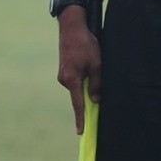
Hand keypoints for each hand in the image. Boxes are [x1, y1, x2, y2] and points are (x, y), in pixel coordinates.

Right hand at [56, 11, 101, 133]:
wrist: (71, 28)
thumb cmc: (86, 45)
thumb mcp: (97, 64)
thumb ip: (96, 83)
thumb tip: (95, 100)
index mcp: (71, 79)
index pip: (78, 104)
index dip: (81, 118)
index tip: (81, 132)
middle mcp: (64, 80)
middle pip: (80, 95)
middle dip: (90, 94)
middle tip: (97, 77)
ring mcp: (63, 75)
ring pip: (80, 87)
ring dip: (89, 82)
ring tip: (94, 62)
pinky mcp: (65, 71)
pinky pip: (77, 80)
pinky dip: (85, 78)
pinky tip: (90, 64)